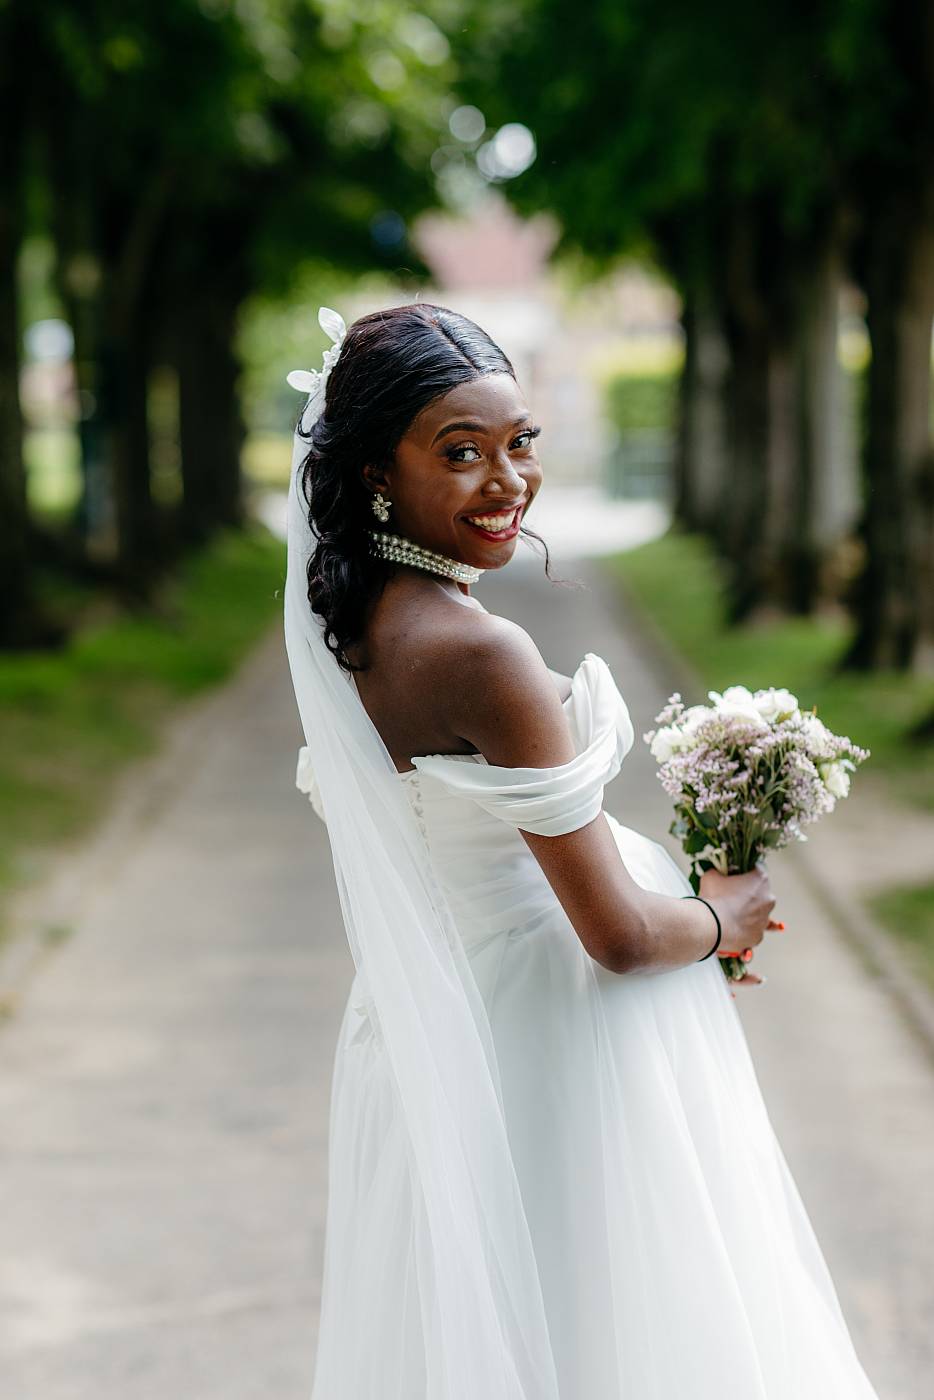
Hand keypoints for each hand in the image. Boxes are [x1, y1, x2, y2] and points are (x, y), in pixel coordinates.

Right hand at [698, 863, 781, 986]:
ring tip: (729, 915)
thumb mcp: (711, 875)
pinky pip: (752, 930)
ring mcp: (764, 919)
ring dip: (747, 912)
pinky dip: (744, 929)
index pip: (758, 869)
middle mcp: (768, 899)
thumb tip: (717, 875)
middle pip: (760, 892)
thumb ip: (718, 872)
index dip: (745, 871)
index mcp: (760, 880)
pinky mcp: (758, 936)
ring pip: (758, 913)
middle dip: (748, 893)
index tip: (735, 875)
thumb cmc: (713, 897)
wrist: (710, 926)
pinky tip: (732, 928)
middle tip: (730, 896)